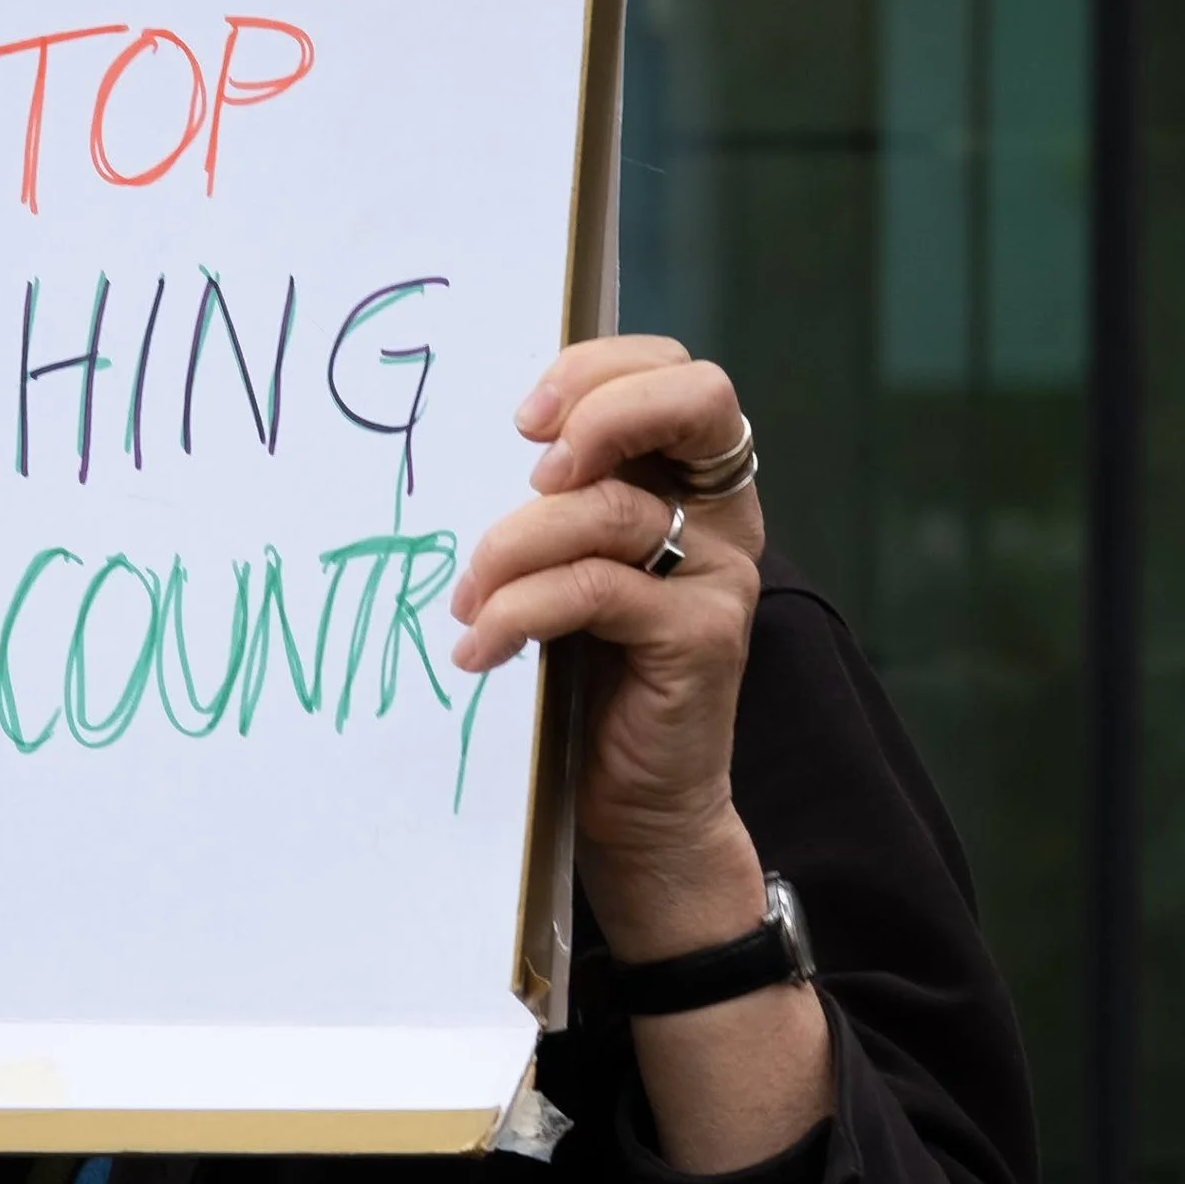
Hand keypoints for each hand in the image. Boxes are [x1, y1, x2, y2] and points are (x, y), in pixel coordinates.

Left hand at [451, 335, 827, 1171]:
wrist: (639, 815)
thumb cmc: (588, 687)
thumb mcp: (564, 574)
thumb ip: (552, 509)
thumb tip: (459, 452)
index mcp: (694, 483)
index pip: (676, 372)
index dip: (602, 368)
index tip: (520, 417)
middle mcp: (725, 517)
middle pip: (699, 398)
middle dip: (602, 408)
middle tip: (527, 465)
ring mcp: (722, 578)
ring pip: (611, 511)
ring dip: (513, 547)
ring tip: (464, 603)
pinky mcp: (701, 641)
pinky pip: (598, 592)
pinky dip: (521, 612)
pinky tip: (478, 649)